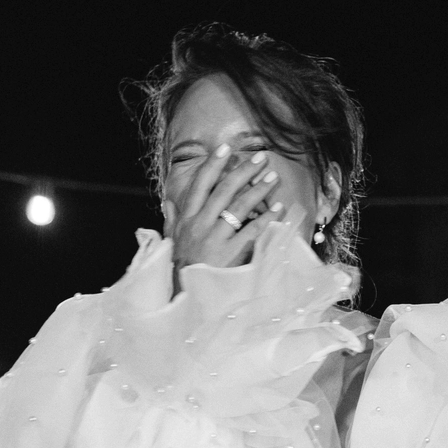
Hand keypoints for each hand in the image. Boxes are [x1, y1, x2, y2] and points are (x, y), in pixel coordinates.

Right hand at [168, 145, 285, 272]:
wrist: (188, 299)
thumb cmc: (181, 269)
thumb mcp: (172, 242)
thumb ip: (171, 221)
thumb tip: (168, 203)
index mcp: (187, 219)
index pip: (200, 185)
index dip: (213, 165)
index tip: (226, 148)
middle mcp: (200, 225)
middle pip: (224, 190)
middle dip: (243, 171)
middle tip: (260, 157)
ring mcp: (215, 239)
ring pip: (239, 207)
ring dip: (258, 189)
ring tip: (272, 176)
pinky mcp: (230, 255)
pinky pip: (252, 232)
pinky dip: (267, 219)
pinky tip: (278, 208)